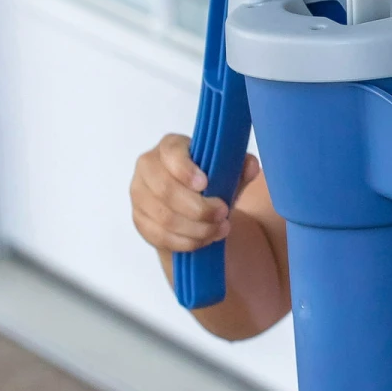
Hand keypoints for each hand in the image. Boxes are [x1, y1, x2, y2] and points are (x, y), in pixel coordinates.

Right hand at [130, 133, 260, 255]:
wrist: (191, 211)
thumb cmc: (208, 186)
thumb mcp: (227, 176)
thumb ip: (239, 169)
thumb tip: (251, 165)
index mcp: (168, 148)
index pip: (170, 153)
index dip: (185, 169)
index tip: (205, 184)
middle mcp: (148, 167)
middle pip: (166, 190)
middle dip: (199, 207)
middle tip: (223, 213)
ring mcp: (140, 195)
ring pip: (165, 217)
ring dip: (197, 228)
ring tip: (220, 229)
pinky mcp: (140, 220)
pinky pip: (161, 236)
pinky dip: (187, 242)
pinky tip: (204, 240)